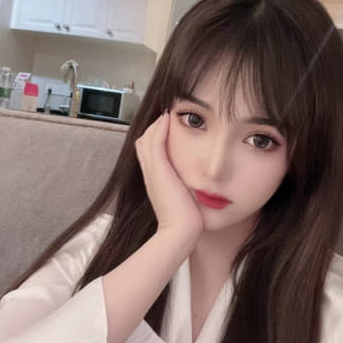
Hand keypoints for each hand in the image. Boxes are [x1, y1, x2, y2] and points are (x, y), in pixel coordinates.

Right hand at [135, 111, 203, 237]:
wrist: (181, 231)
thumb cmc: (188, 218)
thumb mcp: (185, 198)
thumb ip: (186, 187)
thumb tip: (198, 181)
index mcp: (155, 180)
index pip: (149, 152)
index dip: (156, 137)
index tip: (169, 126)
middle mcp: (150, 174)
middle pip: (144, 142)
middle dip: (154, 127)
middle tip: (167, 114)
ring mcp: (152, 172)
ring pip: (146, 139)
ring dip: (156, 124)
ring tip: (168, 112)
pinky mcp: (158, 170)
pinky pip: (154, 143)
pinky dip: (159, 128)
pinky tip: (168, 117)